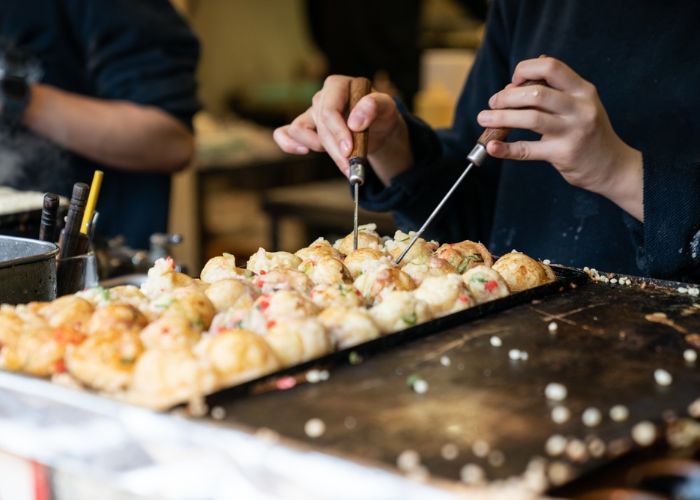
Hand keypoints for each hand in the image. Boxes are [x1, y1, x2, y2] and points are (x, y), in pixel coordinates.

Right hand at [273, 75, 412, 185]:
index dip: (338, 132)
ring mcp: (311, 112)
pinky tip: (304, 152)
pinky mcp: (305, 128)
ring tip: (341, 159)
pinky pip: (285, 133)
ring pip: (300, 131)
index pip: (329, 109)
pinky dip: (288, 143)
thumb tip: (355, 122)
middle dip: (335, 149)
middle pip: (319, 125)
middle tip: (351, 167)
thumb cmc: (381, 115)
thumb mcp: (387, 107)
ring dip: (318, 148)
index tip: (350, 150)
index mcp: (338, 85)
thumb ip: (375, 106)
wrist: (378, 129)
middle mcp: (322, 97)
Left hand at [477, 57, 642, 219]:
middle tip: (492, 103)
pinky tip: (492, 147)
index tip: (512, 82)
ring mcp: (572, 131)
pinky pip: (528, 150)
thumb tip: (512, 87)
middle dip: (507, 97)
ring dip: (501, 118)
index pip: (550, 66)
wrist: (611, 166)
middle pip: (536, 92)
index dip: (525, 69)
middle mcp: (580, 108)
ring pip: (530, 118)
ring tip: (484, 119)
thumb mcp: (579, 105)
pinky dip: (506, 149)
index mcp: (582, 90)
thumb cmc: (588, 132)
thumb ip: (551, 93)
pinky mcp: (563, 154)